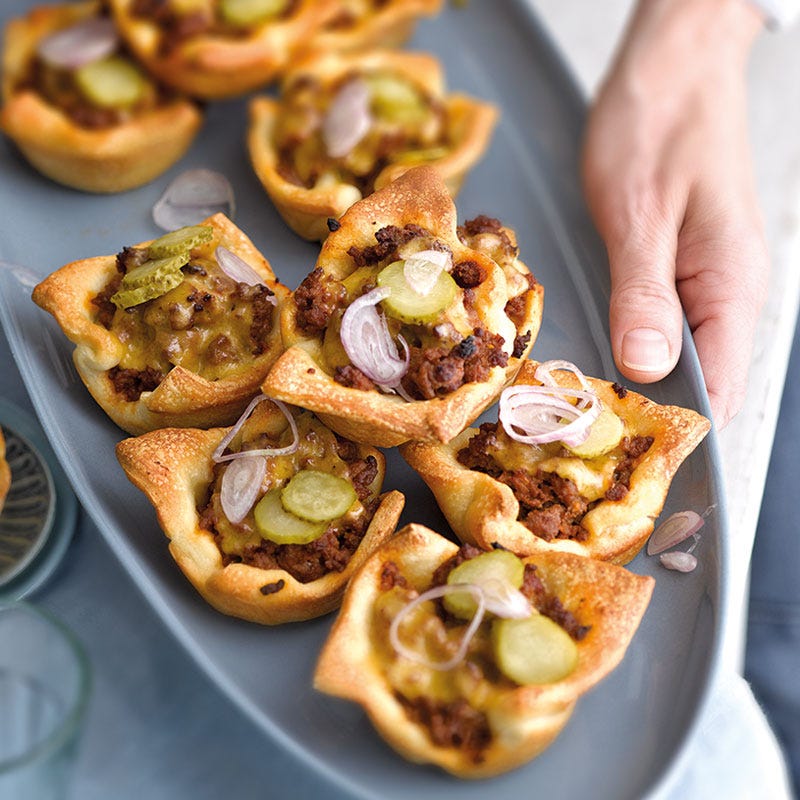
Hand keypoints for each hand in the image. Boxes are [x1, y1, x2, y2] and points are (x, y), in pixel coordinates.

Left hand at [581, 0, 768, 427]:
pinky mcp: (687, 272)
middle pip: (703, 384)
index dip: (676, 431)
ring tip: (590, 412)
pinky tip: (607, 360)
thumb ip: (644, 295)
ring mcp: (712, 285)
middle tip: (590, 442)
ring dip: (642, 387)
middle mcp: (733, 294)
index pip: (718, 390)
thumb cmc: (659, 126)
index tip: (624, 455)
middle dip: (652, 416)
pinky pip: (672, 331)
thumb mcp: (639, 213)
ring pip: (685, 361)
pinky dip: (639, 351)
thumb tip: (648, 368)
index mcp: (734, 287)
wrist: (673, 69)